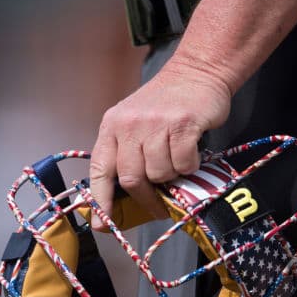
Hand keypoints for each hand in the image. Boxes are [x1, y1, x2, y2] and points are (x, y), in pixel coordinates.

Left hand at [89, 59, 231, 228]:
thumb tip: (126, 198)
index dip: (100, 201)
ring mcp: (156, 124)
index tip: (102, 224)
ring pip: (159, 174)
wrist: (197, 72)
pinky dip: (190, 166)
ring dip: (172, 177)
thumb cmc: (167, 104)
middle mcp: (129, 125)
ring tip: (178, 162)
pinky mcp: (182, 124)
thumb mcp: (136, 123)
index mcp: (112, 126)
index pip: (100, 169)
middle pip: (130, 178)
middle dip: (146, 198)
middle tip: (159, 207)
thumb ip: (128, 154)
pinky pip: (183, 164)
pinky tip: (191, 152)